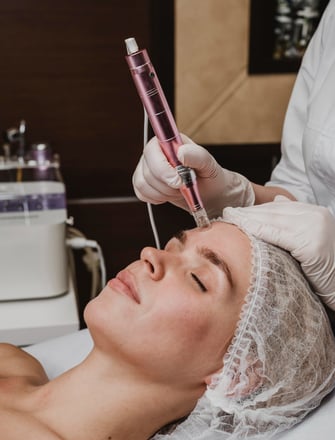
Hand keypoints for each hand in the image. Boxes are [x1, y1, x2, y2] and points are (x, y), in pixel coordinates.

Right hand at [132, 135, 254, 216]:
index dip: (162, 169)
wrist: (209, 192)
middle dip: (167, 185)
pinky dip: (156, 198)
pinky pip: (140, 193)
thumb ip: (197, 155)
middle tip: (183, 187)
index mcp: (168, 142)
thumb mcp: (209, 164)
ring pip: (142, 184)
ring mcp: (147, 168)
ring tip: (179, 190)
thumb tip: (181, 152)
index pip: (152, 151)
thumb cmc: (209, 175)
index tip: (178, 181)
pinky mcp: (144, 183)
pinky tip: (169, 195)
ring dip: (163, 193)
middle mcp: (154, 153)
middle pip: (147, 171)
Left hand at [222, 197, 334, 309]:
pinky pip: (277, 235)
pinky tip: (242, 227)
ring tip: (230, 218)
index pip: (280, 207)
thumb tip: (277, 200)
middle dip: (249, 212)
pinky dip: (257, 230)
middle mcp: (317, 215)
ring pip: (273, 220)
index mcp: (317, 212)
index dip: (257, 208)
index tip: (238, 210)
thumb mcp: (310, 238)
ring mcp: (315, 228)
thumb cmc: (325, 269)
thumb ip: (295, 221)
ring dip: (248, 218)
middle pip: (274, 211)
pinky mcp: (311, 244)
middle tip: (228, 212)